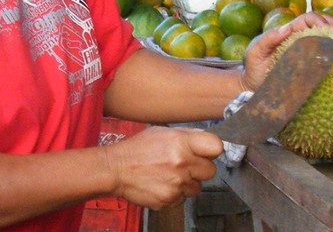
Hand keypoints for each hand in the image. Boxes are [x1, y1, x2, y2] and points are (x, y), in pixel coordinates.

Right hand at [105, 127, 221, 209]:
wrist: (116, 169)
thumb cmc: (138, 149)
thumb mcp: (162, 132)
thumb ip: (187, 135)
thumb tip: (208, 140)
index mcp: (181, 143)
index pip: (216, 147)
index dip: (211, 150)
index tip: (205, 152)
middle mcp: (181, 164)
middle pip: (210, 171)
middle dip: (199, 169)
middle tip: (184, 165)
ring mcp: (176, 184)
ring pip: (197, 188)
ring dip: (187, 183)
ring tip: (169, 175)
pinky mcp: (169, 200)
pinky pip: (182, 198)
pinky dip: (175, 194)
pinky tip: (161, 184)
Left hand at [240, 12, 332, 90]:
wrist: (253, 88)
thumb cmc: (253, 68)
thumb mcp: (255, 52)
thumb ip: (267, 39)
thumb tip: (287, 28)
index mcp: (288, 33)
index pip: (307, 19)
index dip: (319, 19)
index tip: (326, 28)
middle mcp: (299, 40)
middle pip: (321, 25)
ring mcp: (306, 53)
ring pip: (326, 39)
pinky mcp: (310, 67)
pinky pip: (325, 56)